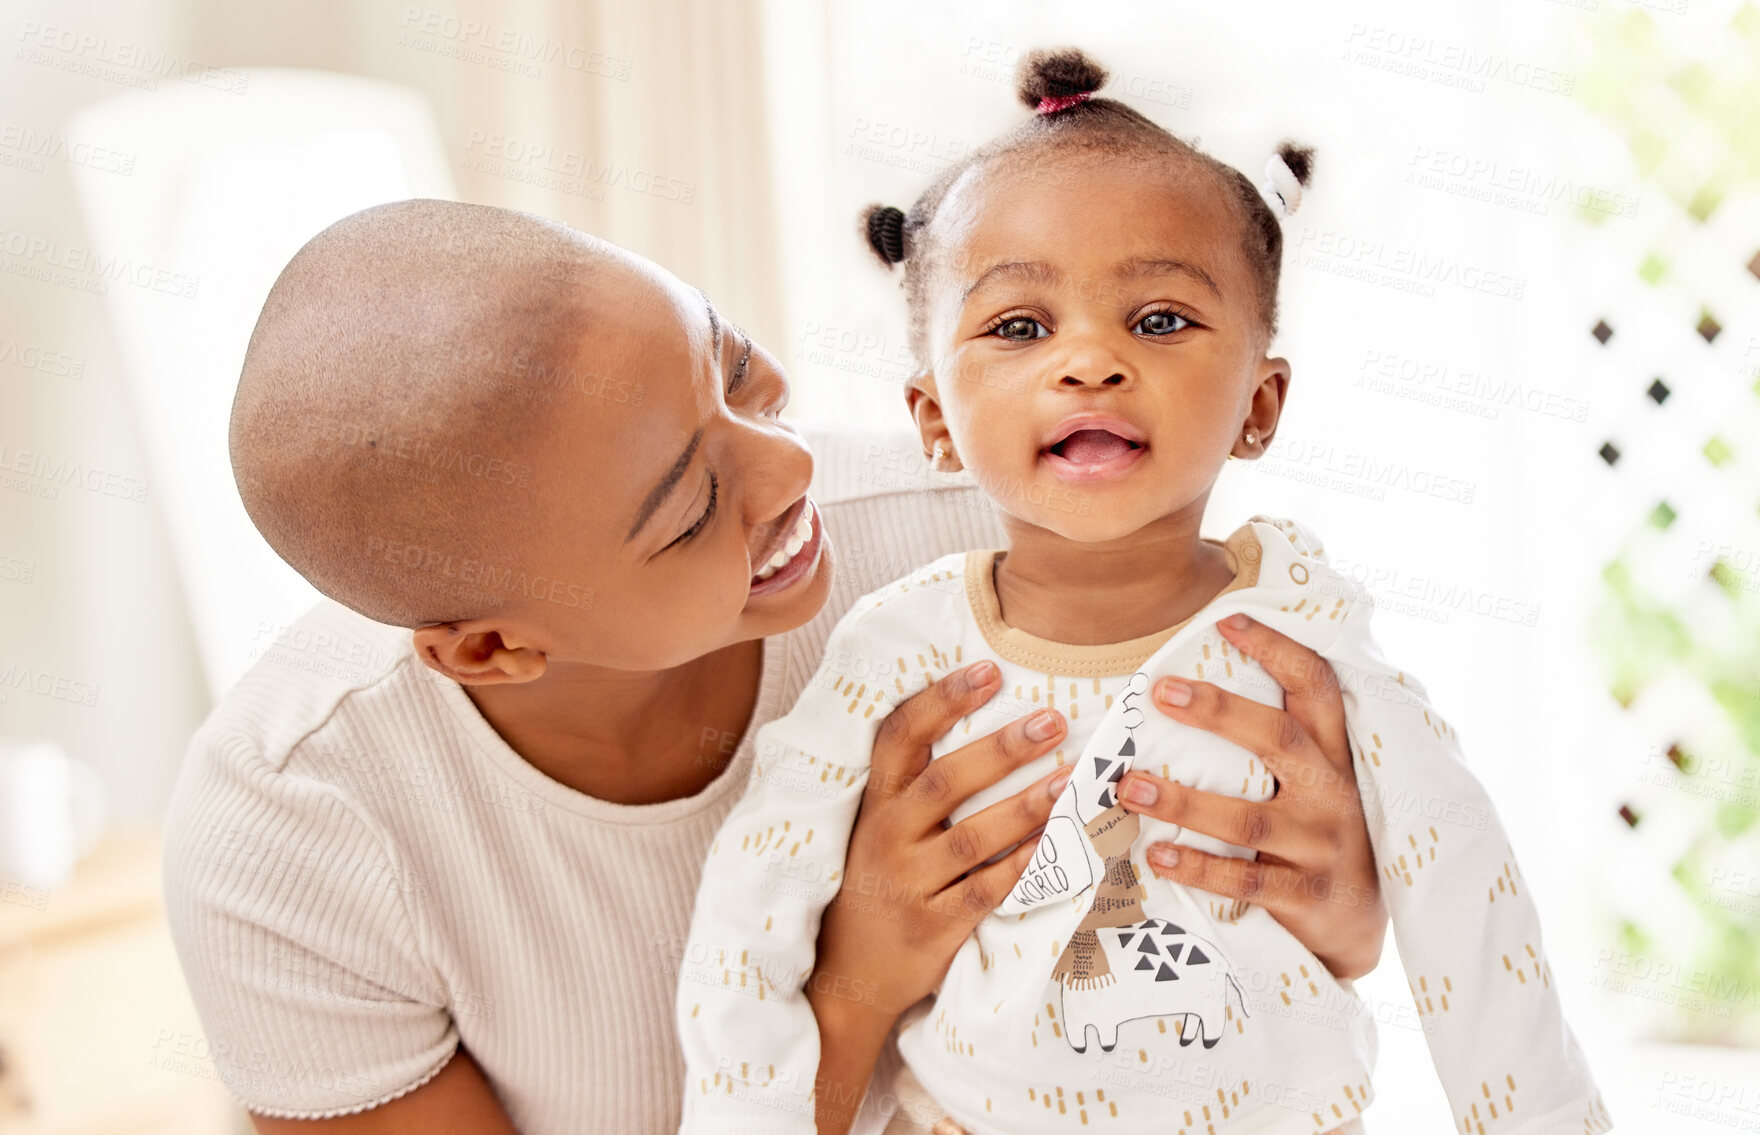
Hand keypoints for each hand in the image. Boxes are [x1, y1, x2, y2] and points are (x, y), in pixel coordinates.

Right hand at [809, 660, 1071, 1133]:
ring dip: (1025, 806)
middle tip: (1052, 721)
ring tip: (1070, 779)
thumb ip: (913, 784)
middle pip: (944, 782)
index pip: (900, 738)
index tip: (988, 670)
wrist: (845, 977)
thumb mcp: (875, 828)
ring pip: (971, 839)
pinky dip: (1022, 867)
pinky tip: (1056, 844)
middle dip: (1001, 748)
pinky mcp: (932, 928)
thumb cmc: (874, 886)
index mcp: (873, 804)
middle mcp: (885, 838)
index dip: (943, 701)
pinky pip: (985, 892)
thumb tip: (979, 718)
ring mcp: (908, 885)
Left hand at [1115, 613, 1387, 980]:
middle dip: (1219, 711)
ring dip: (1184, 802)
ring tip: (1128, 786)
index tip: (1227, 620)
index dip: (1277, 649)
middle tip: (1160, 691)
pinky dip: (1199, 869)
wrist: (1358, 931)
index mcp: (1333, 756)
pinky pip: (1247, 883)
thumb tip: (1191, 687)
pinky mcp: (1306, 898)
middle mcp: (1332, 794)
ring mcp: (1322, 848)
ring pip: (1250, 821)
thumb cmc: (1316, 838)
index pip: (1316, 688)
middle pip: (1278, 740)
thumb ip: (1275, 744)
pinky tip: (1156, 856)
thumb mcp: (1313, 783)